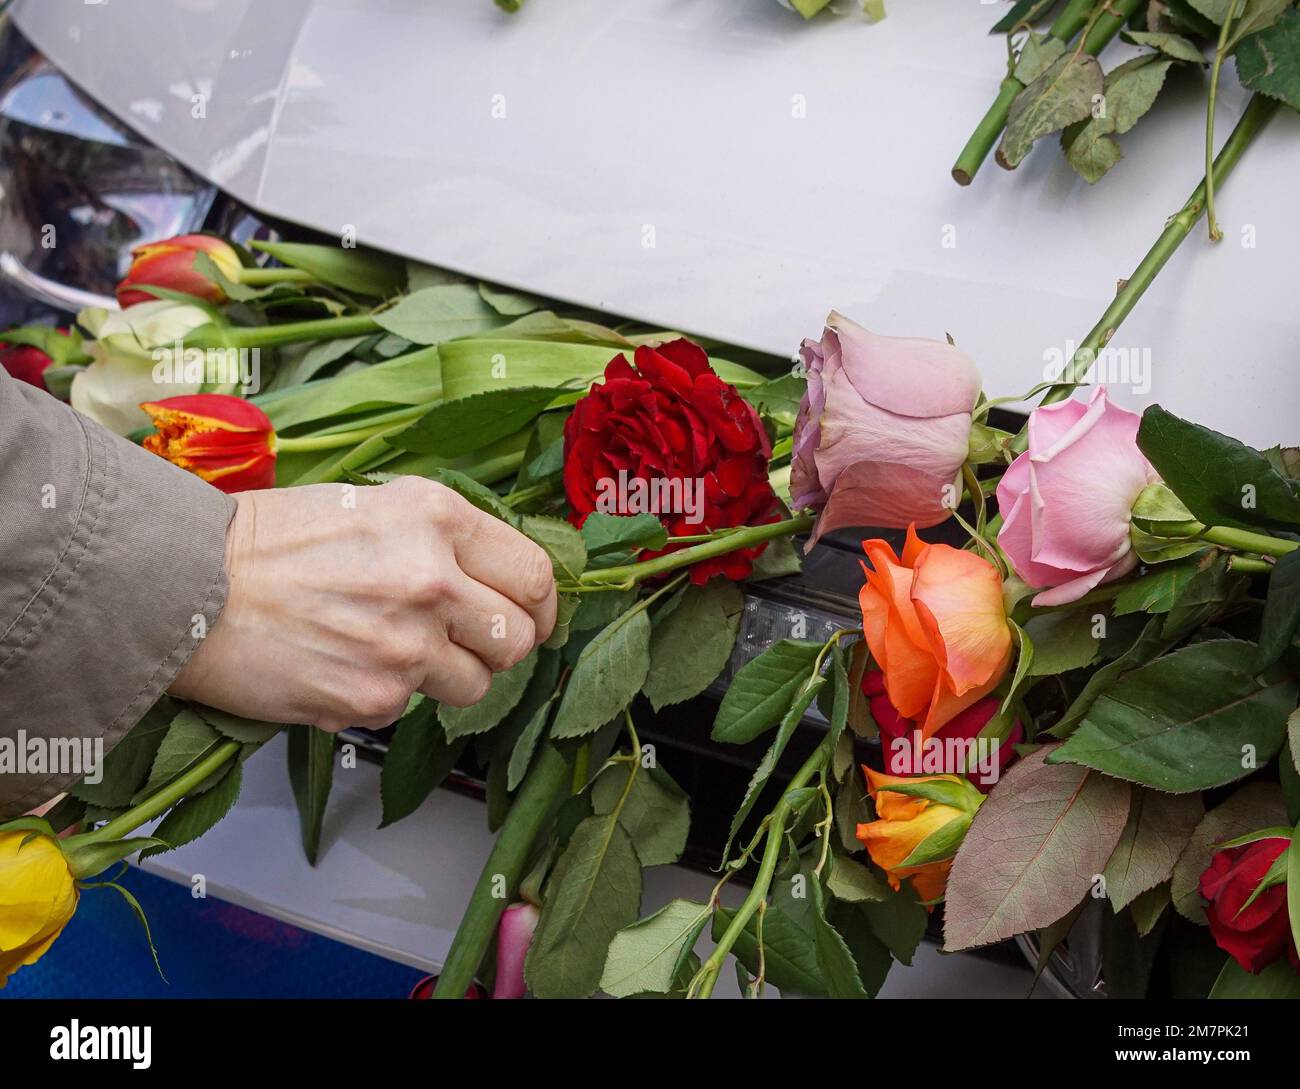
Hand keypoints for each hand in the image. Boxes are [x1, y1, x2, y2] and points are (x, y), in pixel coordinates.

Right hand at [170, 477, 555, 730]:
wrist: (189, 585)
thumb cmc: (273, 539)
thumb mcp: (375, 504)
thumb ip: (445, 538)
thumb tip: (501, 578)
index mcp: (438, 517)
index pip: (536, 574)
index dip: (541, 604)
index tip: (531, 615)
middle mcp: (434, 578)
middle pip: (521, 637)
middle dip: (504, 645)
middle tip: (474, 643)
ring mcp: (407, 644)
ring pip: (479, 684)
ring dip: (451, 676)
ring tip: (398, 651)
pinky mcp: (375, 698)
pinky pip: (415, 708)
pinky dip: (392, 695)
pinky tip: (349, 664)